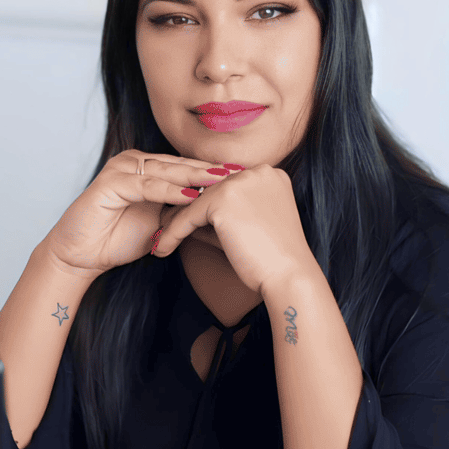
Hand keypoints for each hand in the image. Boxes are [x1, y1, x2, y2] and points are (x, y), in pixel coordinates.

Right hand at [42, 150, 234, 277]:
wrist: (82, 255)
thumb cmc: (117, 239)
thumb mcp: (160, 223)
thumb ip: (183, 211)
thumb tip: (221, 209)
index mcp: (146, 168)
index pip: (187, 167)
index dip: (214, 174)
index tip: (244, 180)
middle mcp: (133, 163)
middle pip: (180, 165)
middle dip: (211, 171)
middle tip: (240, 174)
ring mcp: (120, 170)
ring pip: (165, 171)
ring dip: (194, 176)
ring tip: (222, 180)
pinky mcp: (109, 183)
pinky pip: (145, 185)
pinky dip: (168, 191)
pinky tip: (190, 196)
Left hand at [149, 162, 316, 292]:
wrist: (290, 277)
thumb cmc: (271, 259)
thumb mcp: (244, 227)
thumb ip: (218, 215)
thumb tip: (185, 215)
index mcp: (268, 174)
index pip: (223, 186)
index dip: (201, 204)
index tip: (181, 219)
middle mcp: (256, 171)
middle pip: (207, 191)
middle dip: (183, 210)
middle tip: (162, 228)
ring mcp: (239, 181)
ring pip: (194, 202)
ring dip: (173, 222)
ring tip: (159, 240)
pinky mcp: (223, 198)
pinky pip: (188, 217)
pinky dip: (172, 233)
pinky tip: (161, 248)